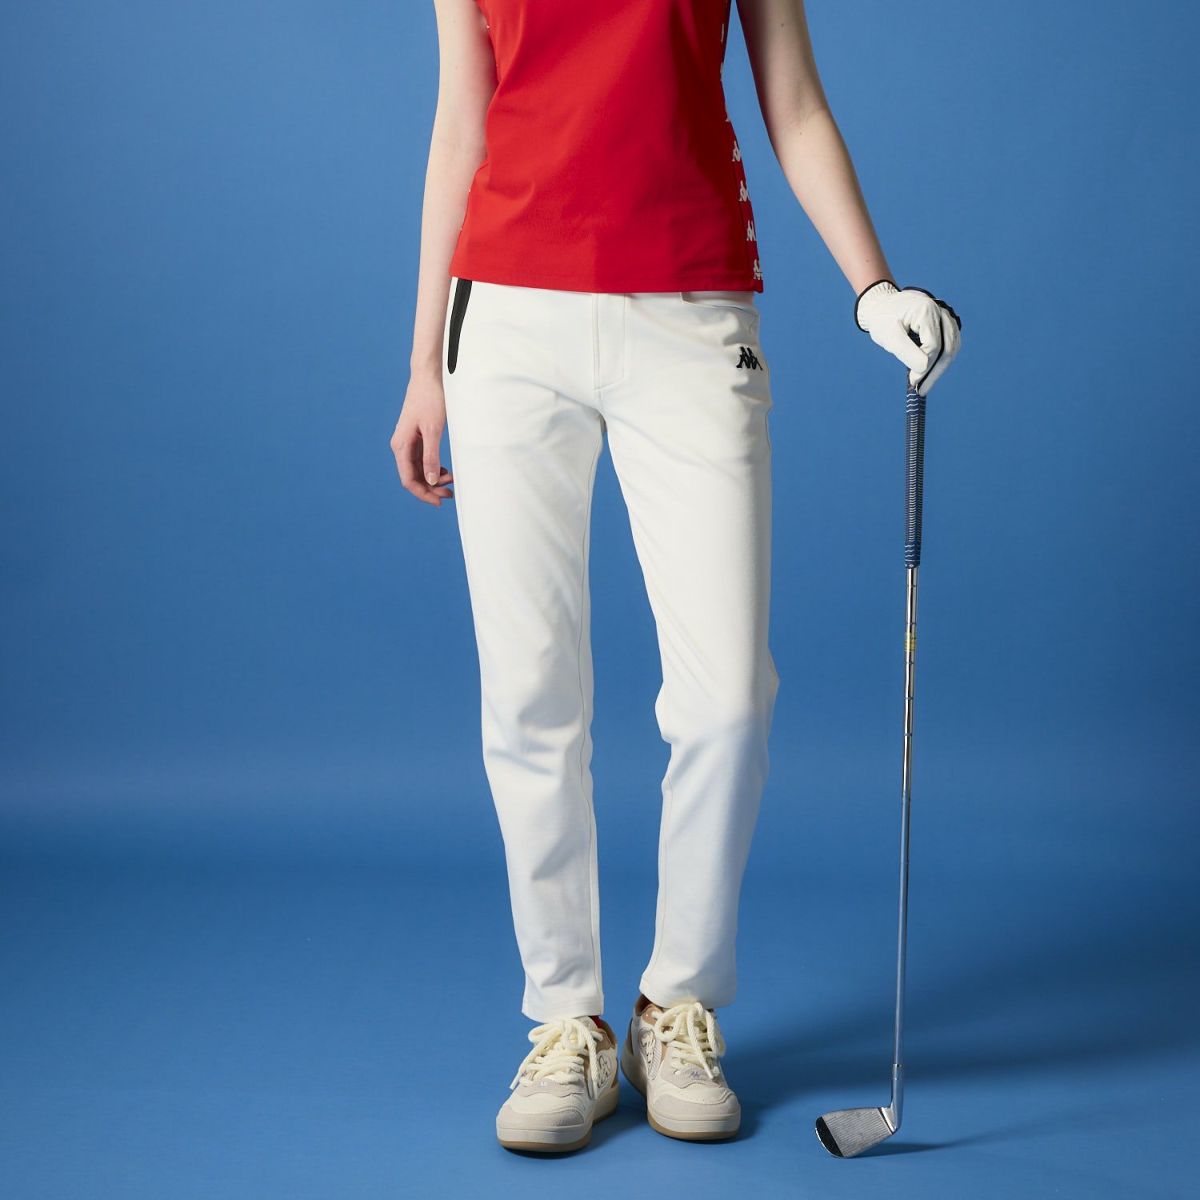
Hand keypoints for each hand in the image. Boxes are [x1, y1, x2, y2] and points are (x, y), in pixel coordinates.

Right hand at [390, 372, 454, 506]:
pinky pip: (422, 460)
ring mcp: (408, 442)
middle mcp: (401, 446)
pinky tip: (446, 471)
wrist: (429, 376)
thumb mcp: (433, 430)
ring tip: (451, 483)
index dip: (423, 494)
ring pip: (419, 470)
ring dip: (433, 480)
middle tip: (450, 495)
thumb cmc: (430, 399)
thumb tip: (431, 481)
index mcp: (401, 446)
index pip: (409, 480)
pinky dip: (434, 468)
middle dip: (430, 489)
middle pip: (413, 477)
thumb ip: (432, 457)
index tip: (439, 502)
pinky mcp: (416, 437)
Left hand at [854, 279, 961, 394]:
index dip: (925, 366)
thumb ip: (906, 352)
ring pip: (952, 347)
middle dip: (936, 371)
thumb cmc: (883, 321)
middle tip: (922, 391)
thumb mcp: (889, 337)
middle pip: (948, 347)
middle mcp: (941, 311)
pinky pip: (950, 344)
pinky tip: (929, 373)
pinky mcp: (945, 324)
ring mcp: (946, 316)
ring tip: (925, 385)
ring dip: (940, 368)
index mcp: (926, 311)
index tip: (913, 382)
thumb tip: (925, 368)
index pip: (933, 345)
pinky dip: (941, 359)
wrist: (882, 307)